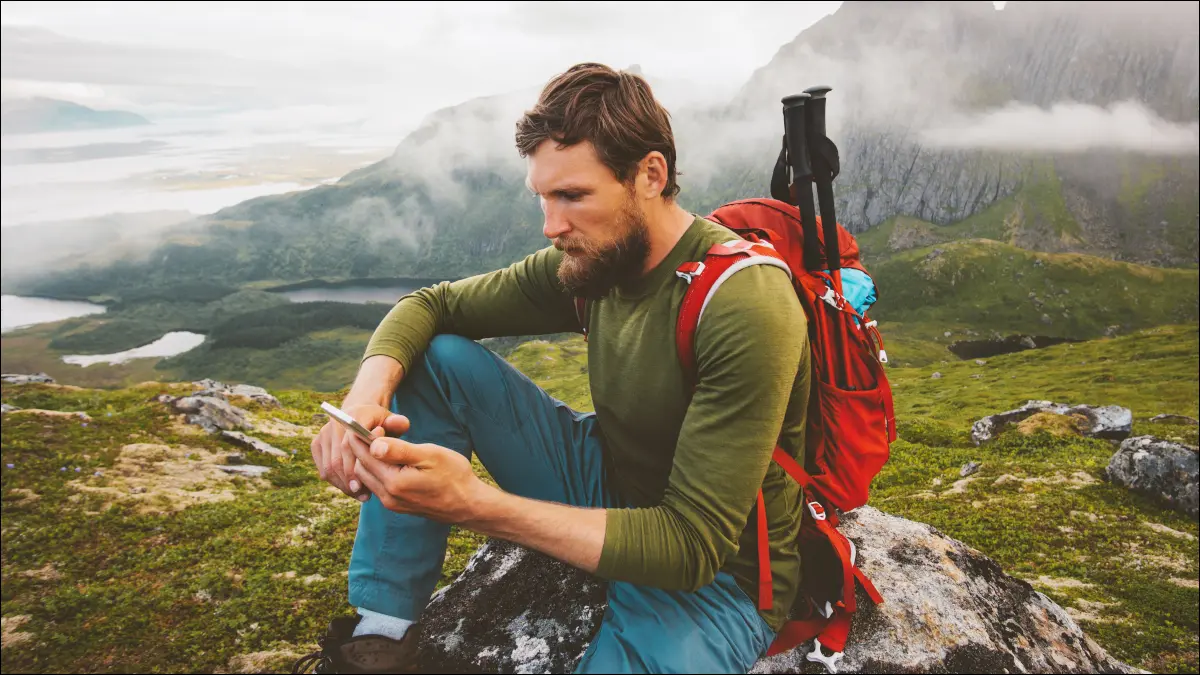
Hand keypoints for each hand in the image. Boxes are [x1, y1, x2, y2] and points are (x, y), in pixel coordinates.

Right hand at [311, 404, 408, 499]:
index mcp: (353, 416)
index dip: (353, 468)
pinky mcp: (317, 444)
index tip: (362, 486)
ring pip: (328, 467)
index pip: (348, 445)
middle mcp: (334, 424)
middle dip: (349, 482)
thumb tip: (400, 424)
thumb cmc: (381, 423)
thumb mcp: (393, 421)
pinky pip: (323, 469)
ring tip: (360, 495)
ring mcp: (323, 434)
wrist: (361, 415)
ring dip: (343, 485)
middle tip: (363, 496)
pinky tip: (351, 489)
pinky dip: (336, 482)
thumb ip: (399, 423)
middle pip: (336, 460)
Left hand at [346, 423, 483, 524]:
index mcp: (394, 482)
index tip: (375, 424)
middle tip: (381, 432)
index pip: (363, 455)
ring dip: (370, 460)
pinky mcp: (396, 505)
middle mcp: (387, 496)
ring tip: (388, 445)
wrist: (468, 504)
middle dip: (363, 448)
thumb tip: (373, 444)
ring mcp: (391, 503)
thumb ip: (399, 450)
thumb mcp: (430, 455)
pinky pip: (377, 485)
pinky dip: (378, 470)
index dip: (362, 437)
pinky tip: (394, 461)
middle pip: (360, 466)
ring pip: (367, 476)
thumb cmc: (453, 475)